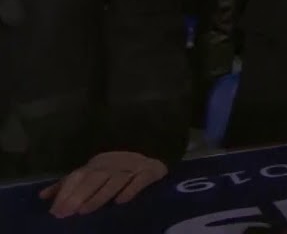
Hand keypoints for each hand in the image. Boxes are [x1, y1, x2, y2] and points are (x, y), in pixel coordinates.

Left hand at [40, 151, 166, 217]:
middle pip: (95, 177)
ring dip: (100, 195)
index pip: (79, 175)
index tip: (55, 211)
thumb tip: (42, 196)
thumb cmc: (117, 172)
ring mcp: (134, 166)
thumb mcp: (92, 175)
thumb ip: (69, 185)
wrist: (154, 163)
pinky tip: (121, 202)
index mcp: (98, 164)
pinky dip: (131, 190)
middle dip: (79, 195)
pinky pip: (140, 180)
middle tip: (67, 213)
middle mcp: (114, 163)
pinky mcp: (151, 171)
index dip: (66, 192)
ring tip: (85, 211)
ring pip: (115, 180)